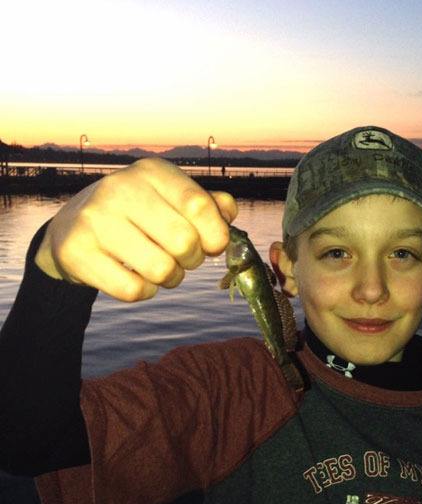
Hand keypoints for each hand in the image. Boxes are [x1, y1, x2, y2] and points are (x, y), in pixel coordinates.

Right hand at [34, 158, 237, 300]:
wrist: (71, 227)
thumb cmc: (138, 214)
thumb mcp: (170, 199)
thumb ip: (207, 205)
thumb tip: (229, 212)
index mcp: (150, 172)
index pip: (199, 206)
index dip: (216, 235)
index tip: (214, 245)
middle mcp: (119, 189)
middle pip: (183, 242)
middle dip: (193, 260)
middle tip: (184, 258)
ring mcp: (95, 220)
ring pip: (161, 269)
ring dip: (171, 278)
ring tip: (163, 269)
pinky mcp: (76, 252)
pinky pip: (133, 290)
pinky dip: (145, 291)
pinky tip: (138, 278)